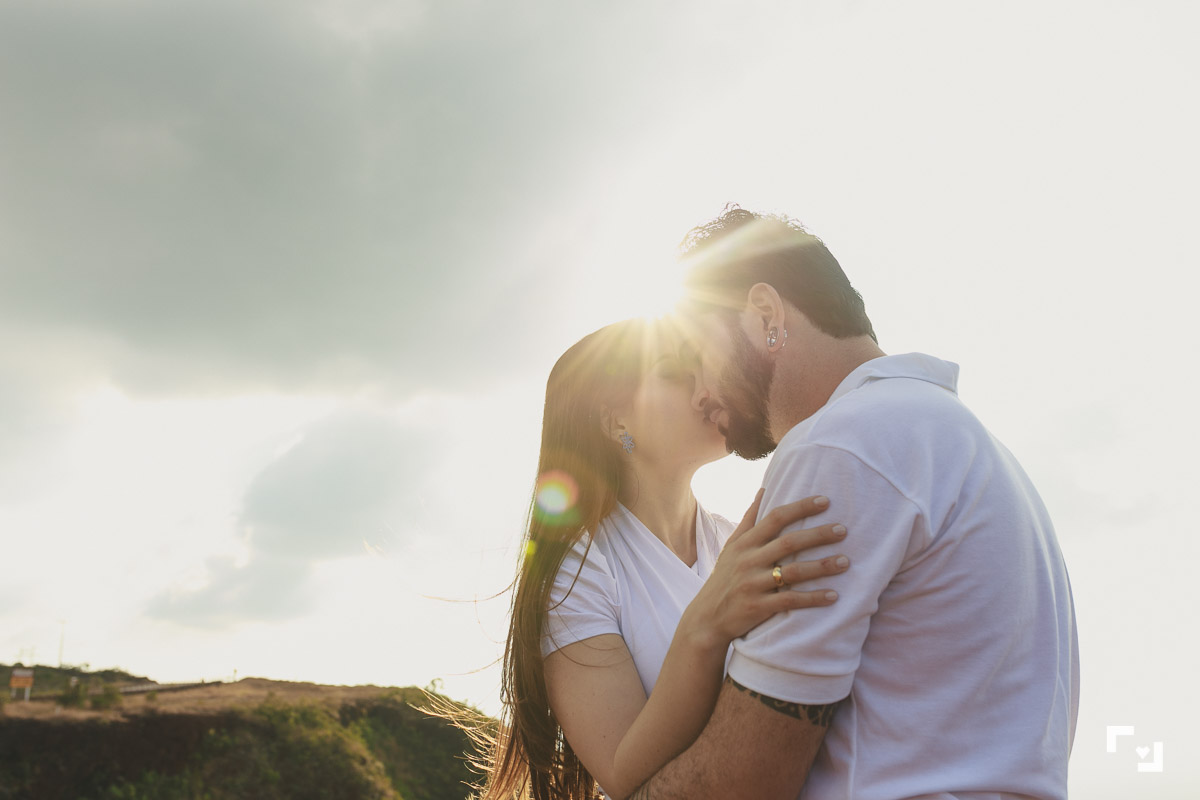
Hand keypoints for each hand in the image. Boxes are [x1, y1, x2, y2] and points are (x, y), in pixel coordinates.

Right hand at [681, 490, 848, 652]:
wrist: (707, 618)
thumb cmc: (725, 578)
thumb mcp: (731, 547)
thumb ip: (749, 519)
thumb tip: (764, 489)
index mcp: (744, 543)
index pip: (775, 518)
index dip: (800, 508)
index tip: (825, 501)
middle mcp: (748, 560)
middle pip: (788, 543)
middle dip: (818, 535)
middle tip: (843, 530)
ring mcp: (753, 584)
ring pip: (792, 572)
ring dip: (821, 567)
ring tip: (845, 562)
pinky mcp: (759, 607)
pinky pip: (790, 601)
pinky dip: (813, 598)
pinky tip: (834, 596)